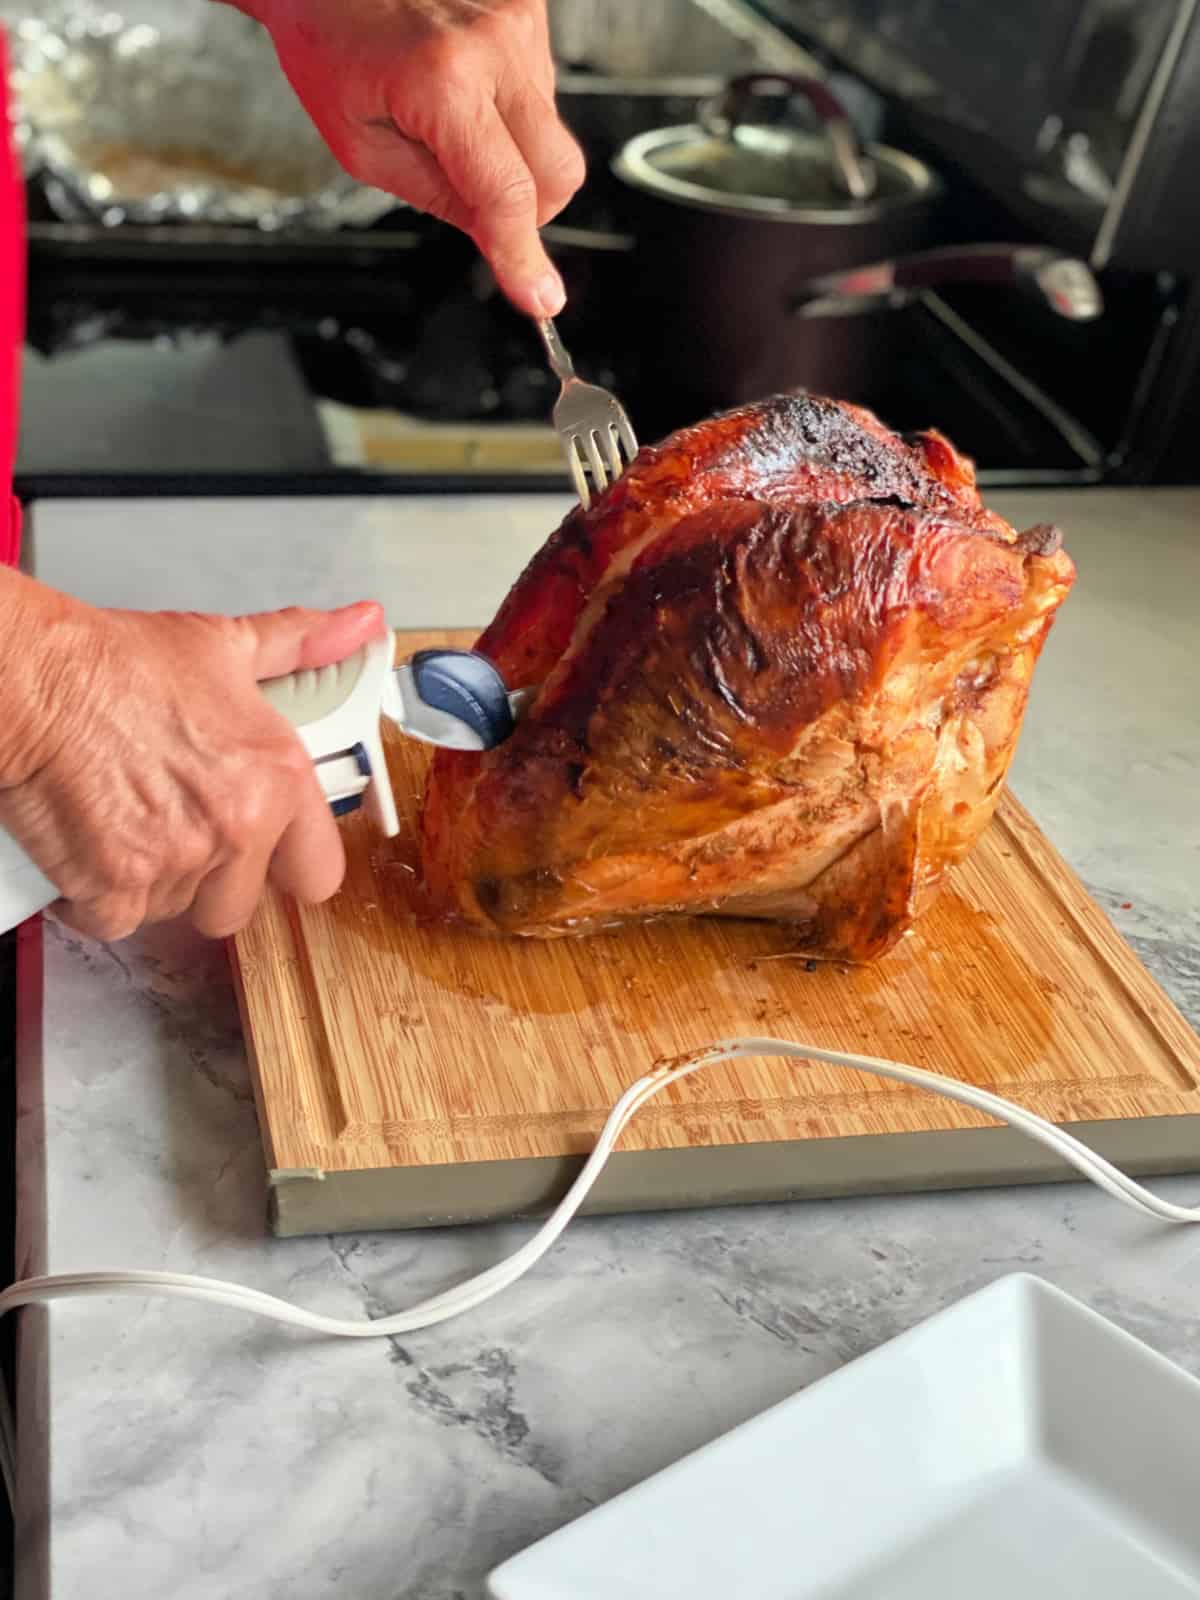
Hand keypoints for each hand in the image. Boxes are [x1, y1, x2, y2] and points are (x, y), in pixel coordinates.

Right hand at [0, 581, 383, 940]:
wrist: (34, 681)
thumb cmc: (116, 665)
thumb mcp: (223, 646)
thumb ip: (298, 646)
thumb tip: (361, 624)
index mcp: (277, 780)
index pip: (318, 873)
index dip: (287, 867)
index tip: (268, 857)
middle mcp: (237, 829)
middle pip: (237, 907)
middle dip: (209, 883)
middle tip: (177, 833)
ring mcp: (176, 864)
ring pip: (174, 913)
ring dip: (152, 884)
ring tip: (128, 825)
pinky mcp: (114, 890)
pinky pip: (114, 922)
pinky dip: (94, 899)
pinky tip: (87, 849)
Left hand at [248, 0, 582, 315]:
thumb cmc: (329, 42)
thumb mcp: (363, 148)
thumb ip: (439, 199)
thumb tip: (499, 241)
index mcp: (444, 80)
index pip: (507, 195)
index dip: (523, 257)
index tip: (540, 298)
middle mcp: (494, 43)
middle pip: (558, 172)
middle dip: (529, 206)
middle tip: (478, 200)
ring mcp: (519, 20)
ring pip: (553, 134)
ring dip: (512, 147)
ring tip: (449, 114)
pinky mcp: (530, 7)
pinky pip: (543, 92)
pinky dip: (510, 107)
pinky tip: (463, 85)